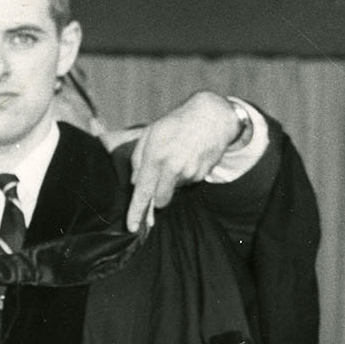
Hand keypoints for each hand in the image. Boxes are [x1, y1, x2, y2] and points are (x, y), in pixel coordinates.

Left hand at [126, 91, 242, 231]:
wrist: (211, 116)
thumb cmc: (176, 124)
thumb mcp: (149, 134)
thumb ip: (137, 159)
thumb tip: (135, 183)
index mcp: (156, 156)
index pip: (143, 192)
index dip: (136, 212)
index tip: (133, 227)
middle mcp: (173, 167)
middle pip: (160, 200)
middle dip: (157, 196)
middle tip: (159, 180)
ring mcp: (189, 172)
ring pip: (174, 190)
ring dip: (171, 182)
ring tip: (176, 158)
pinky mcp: (202, 174)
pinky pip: (187, 183)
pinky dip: (184, 175)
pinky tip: (188, 158)